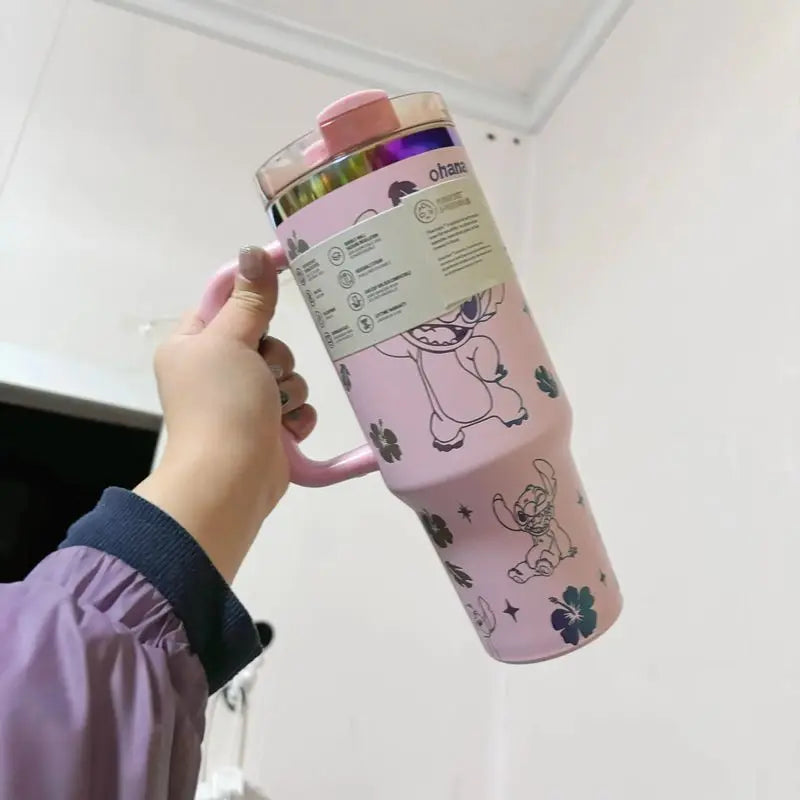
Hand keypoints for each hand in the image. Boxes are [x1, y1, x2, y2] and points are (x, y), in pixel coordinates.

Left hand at [135, 246, 315, 581]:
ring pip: (286, 374)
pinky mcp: (268, 429)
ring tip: (273, 410)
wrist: (230, 480)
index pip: (225, 302)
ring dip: (288, 390)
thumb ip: (250, 299)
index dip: (252, 290)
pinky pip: (296, 406)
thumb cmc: (222, 404)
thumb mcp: (232, 342)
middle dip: (275, 356)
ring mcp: (241, 402)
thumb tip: (253, 252)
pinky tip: (286, 430)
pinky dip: (296, 417)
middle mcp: (214, 371)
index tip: (283, 272)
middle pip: (264, 339)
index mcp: (192, 346)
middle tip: (263, 372)